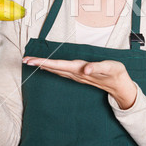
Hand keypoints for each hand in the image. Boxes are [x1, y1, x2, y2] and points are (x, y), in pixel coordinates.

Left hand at [23, 57, 137, 108]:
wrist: (120, 85)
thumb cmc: (115, 73)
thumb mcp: (109, 68)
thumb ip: (98, 67)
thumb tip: (86, 68)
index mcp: (80, 69)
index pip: (58, 65)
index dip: (44, 63)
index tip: (32, 61)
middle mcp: (76, 73)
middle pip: (54, 68)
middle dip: (39, 64)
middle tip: (25, 60)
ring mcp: (77, 75)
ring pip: (56, 70)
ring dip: (44, 66)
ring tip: (32, 62)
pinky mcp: (79, 75)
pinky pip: (61, 71)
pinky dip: (52, 67)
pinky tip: (48, 66)